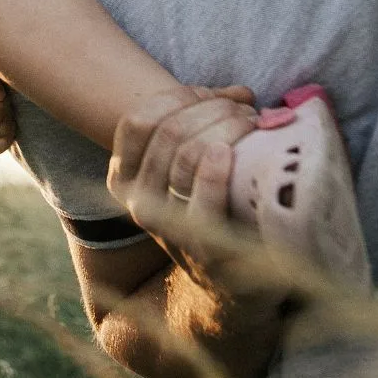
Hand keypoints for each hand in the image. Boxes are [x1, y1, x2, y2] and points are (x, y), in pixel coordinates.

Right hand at [0, 50, 15, 152]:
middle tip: (3, 93)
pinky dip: (7, 133)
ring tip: (3, 103)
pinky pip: (1, 146)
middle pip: (2, 130)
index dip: (5, 101)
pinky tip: (4, 114)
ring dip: (10, 122)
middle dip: (9, 112)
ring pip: (3, 141)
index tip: (1, 87)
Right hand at [106, 86, 255, 283]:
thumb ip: (204, 124)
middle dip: (211, 109)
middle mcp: (136, 202)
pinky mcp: (201, 251)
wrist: (232, 284)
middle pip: (167, 132)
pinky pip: (203, 198)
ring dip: (225, 128)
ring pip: (186, 154)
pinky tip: (229, 153)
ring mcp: (166, 228)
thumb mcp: (191, 166)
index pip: (138, 121)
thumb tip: (238, 93)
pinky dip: (216, 169)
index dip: (178, 97)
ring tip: (252, 125)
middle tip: (245, 110)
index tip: (213, 95)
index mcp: (124, 177)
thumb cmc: (215, 209)